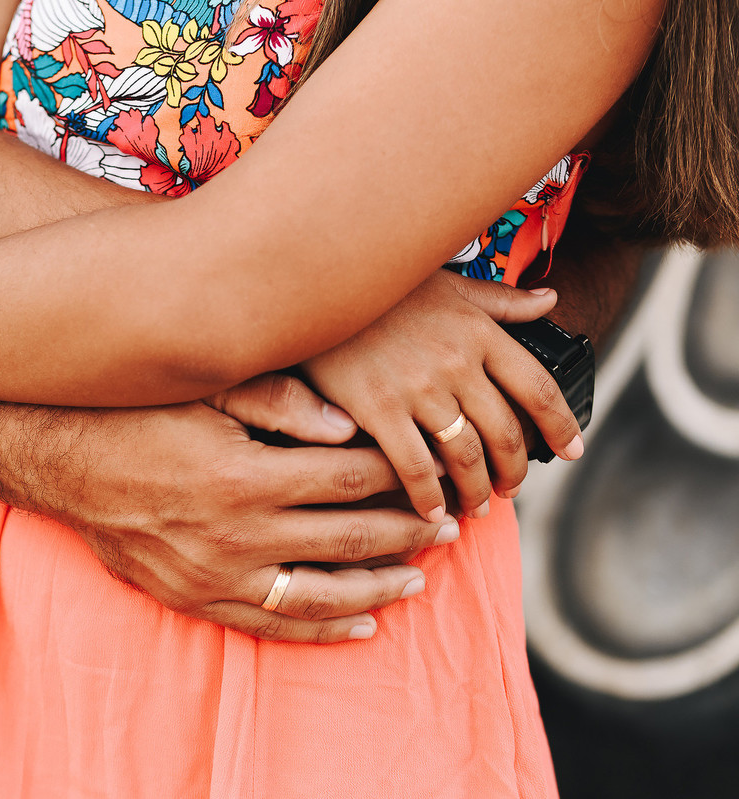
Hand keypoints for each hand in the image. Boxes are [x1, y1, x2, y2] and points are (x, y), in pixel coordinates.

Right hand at [0, 374, 461, 642]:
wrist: (56, 460)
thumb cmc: (132, 413)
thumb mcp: (200, 390)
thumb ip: (277, 402)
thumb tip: (350, 424)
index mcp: (244, 475)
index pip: (348, 481)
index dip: (399, 478)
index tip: (429, 476)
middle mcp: (234, 534)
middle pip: (347, 539)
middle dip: (406, 533)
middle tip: (448, 528)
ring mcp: (212, 575)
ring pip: (319, 596)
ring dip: (377, 588)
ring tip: (420, 579)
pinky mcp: (192, 598)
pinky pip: (270, 626)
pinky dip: (322, 631)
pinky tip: (362, 627)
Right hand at [303, 269, 583, 521]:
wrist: (314, 287)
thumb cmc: (381, 287)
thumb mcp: (448, 283)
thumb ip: (500, 300)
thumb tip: (551, 300)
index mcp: (479, 332)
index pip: (538, 387)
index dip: (561, 425)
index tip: (574, 450)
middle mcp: (457, 362)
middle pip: (506, 432)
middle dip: (516, 470)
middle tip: (512, 489)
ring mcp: (418, 389)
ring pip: (466, 456)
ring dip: (477, 490)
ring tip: (476, 507)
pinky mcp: (378, 409)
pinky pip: (414, 466)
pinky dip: (428, 496)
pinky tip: (432, 512)